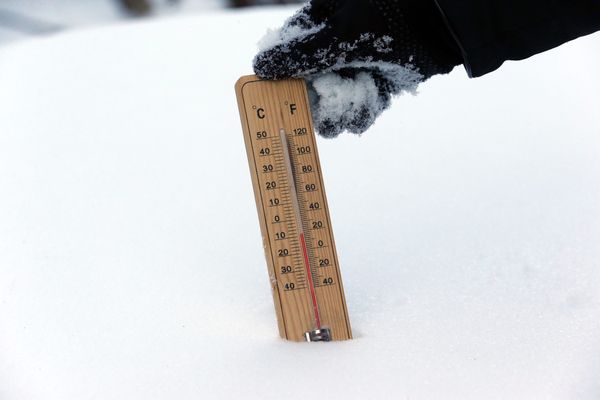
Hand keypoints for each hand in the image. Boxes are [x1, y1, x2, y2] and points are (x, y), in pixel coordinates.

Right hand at [253, 0, 461, 136]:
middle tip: (336, 91)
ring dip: (345, 108)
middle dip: (320, 102)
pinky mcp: (369, 96)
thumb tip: (259, 66)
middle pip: (303, 100)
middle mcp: (326, 59)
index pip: (283, 64)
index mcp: (313, 33)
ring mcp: (347, 79)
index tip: (292, 93)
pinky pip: (354, 120)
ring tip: (364, 86)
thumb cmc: (388, 19)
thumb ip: (300, 53)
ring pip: (328, 117)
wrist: (438, 29)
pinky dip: (365, 111)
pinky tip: (376, 90)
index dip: (285, 84)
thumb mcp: (341, 33)